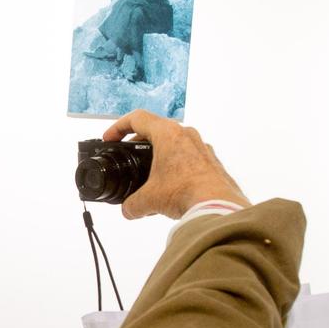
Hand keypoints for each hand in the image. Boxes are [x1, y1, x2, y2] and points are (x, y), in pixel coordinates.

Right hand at [103, 110, 248, 220]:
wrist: (218, 206)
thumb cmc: (186, 192)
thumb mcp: (149, 199)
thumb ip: (133, 204)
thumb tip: (129, 210)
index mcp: (168, 134)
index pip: (137, 118)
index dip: (118, 127)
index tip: (111, 138)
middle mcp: (186, 135)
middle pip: (156, 129)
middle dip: (139, 142)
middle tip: (129, 155)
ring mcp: (202, 147)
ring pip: (175, 142)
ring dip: (160, 153)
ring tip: (150, 172)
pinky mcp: (212, 162)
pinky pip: (189, 156)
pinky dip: (176, 165)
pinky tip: (172, 184)